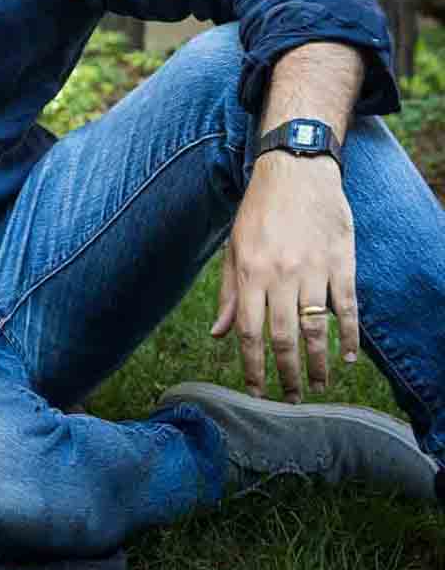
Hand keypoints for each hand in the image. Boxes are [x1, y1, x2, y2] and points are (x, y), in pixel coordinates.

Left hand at [212, 152, 357, 400]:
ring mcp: (314, 269)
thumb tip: (220, 335)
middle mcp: (282, 275)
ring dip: (318, 363)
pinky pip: (347, 306)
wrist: (296, 170)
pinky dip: (349, 335)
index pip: (250, 331)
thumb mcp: (234, 248)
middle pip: (283, 337)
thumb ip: (230, 293)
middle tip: (290, 399)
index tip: (256, 391)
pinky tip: (346, 357)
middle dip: (286, 374)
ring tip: (318, 385)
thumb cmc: (259, 211)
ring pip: (317, 328)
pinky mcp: (342, 262)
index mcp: (250, 272)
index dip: (252, 366)